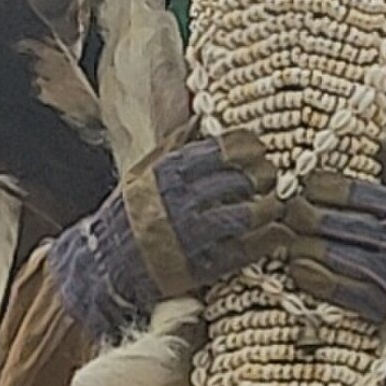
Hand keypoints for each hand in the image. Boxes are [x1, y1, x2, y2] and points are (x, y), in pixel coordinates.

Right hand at [44, 135, 281, 340]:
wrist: (105, 266)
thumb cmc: (126, 217)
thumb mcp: (141, 174)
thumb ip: (172, 147)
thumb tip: (199, 119)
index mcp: (167, 175)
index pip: (220, 150)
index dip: (248, 147)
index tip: (259, 149)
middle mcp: (180, 203)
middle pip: (239, 180)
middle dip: (264, 176)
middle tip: (272, 177)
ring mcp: (192, 236)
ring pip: (247, 214)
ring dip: (270, 207)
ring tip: (276, 204)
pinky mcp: (202, 266)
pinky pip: (245, 250)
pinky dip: (269, 240)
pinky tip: (279, 233)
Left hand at [284, 163, 385, 351]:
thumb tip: (380, 141)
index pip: (350, 191)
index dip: (317, 186)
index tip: (304, 184)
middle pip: (330, 220)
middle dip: (300, 213)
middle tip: (287, 210)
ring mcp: (385, 274)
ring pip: (326, 253)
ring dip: (298, 244)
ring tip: (289, 237)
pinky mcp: (376, 304)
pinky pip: (332, 286)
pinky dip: (307, 275)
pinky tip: (297, 266)